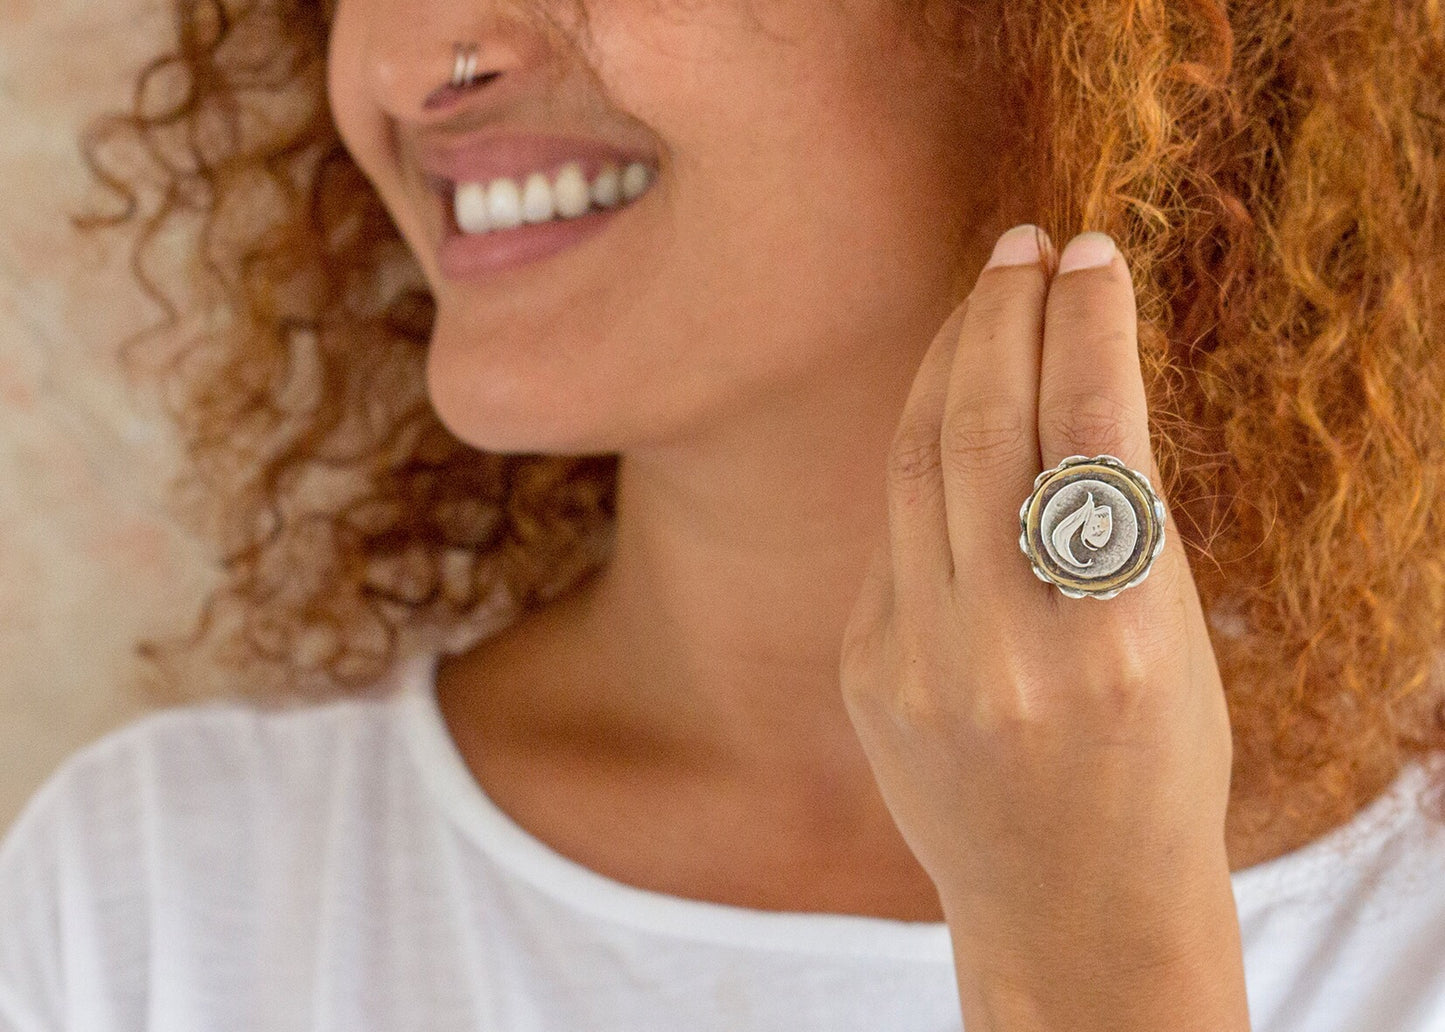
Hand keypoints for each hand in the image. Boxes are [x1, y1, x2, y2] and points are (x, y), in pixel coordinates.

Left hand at [839, 225, 1249, 1031]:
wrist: (1071, 906)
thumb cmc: (1155, 765)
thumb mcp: (1176, 641)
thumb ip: (1121, 519)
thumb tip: (1075, 368)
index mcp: (1117, 641)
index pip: (1095, 433)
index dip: (1089, 324)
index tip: (1092, 253)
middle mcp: (1006, 649)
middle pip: (984, 429)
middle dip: (1001, 316)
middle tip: (1023, 247)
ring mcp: (920, 664)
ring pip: (917, 464)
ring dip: (947, 364)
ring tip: (982, 300)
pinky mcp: (867, 673)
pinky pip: (896, 534)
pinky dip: (928, 459)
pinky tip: (952, 412)